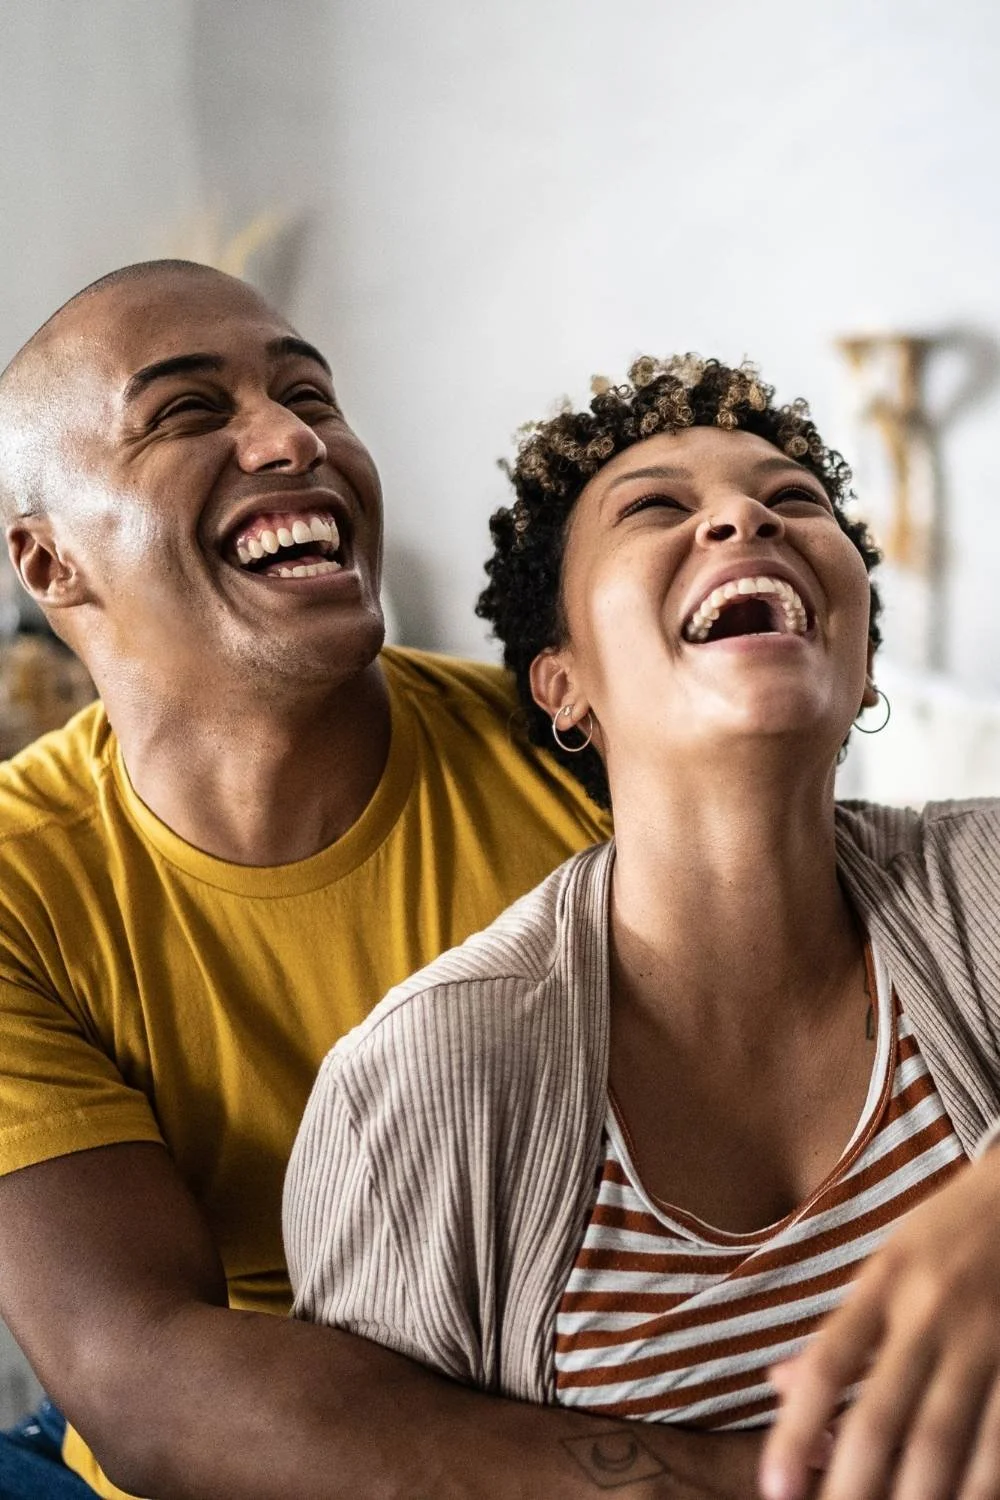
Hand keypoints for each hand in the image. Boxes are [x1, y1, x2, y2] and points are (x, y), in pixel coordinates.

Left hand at [758, 1148, 999, 1499]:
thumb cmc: (950, 1236)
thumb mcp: (888, 1261)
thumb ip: (843, 1327)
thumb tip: (782, 1386)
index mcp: (886, 1281)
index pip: (829, 1362)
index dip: (796, 1429)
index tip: (774, 1487)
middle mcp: (932, 1312)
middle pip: (883, 1417)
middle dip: (851, 1486)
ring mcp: (987, 1342)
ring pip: (943, 1442)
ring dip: (913, 1498)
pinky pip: (999, 1446)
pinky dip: (978, 1487)